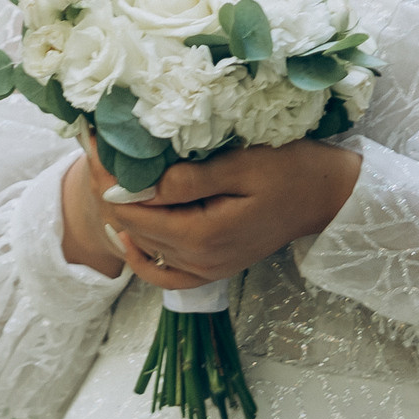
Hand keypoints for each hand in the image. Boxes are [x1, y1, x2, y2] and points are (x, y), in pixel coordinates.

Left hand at [77, 130, 360, 290]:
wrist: (325, 197)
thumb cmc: (290, 170)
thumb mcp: (243, 165)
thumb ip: (192, 179)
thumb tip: (143, 185)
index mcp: (203, 235)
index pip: (134, 213)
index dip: (108, 179)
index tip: (93, 143)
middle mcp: (200, 261)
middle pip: (133, 230)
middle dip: (109, 191)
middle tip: (94, 150)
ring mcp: (206, 270)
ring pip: (144, 247)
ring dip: (122, 213)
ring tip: (107, 175)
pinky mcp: (213, 269)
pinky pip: (164, 275)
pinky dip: (142, 257)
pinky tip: (128, 236)